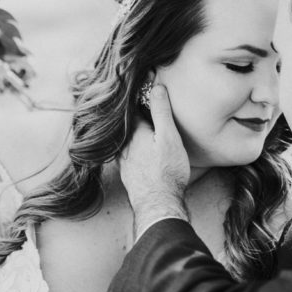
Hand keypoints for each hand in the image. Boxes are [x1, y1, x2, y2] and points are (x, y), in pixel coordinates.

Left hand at [120, 84, 190, 237]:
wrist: (157, 204)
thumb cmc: (167, 171)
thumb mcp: (169, 137)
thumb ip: (161, 112)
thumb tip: (155, 86)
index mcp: (133, 133)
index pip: (133, 109)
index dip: (140, 98)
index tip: (143, 86)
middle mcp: (124, 146)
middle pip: (127, 125)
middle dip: (133, 115)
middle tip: (137, 102)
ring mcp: (123, 162)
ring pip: (124, 141)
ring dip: (129, 132)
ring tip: (136, 124)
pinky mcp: (127, 174)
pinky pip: (125, 155)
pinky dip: (129, 148)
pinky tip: (135, 150)